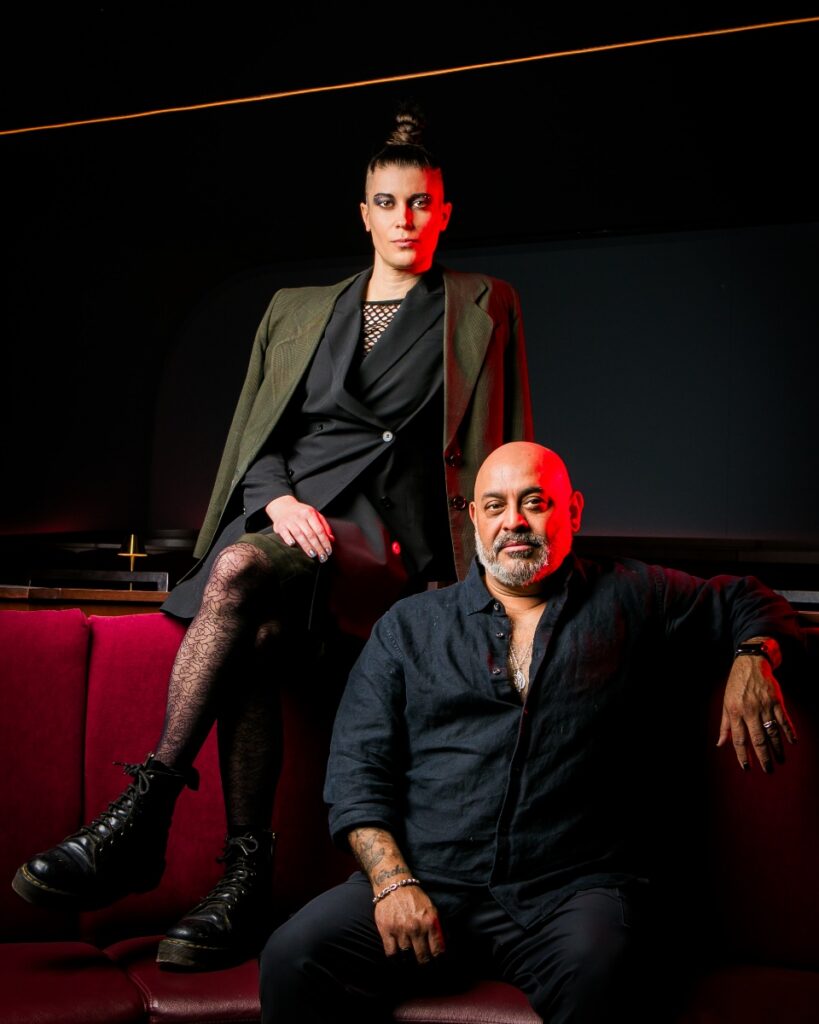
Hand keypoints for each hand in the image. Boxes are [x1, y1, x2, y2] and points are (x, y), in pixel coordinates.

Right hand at [265, 495, 334, 560]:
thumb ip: (324, 526)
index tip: (328, 551)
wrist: (283, 506)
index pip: (319, 530)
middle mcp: (300, 517)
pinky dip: (288, 539)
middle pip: (311, 534)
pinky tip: (292, 545)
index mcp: (310, 513)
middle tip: (323, 557)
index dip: (325, 542)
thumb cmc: (301, 513)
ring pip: (299, 535)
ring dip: (306, 546)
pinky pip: (285, 533)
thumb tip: (332, 539)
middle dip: (318, 547)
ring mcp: (289, 521)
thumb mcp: (314, 515)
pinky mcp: (280, 526)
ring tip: (313, 555)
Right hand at [374, 885, 444, 965]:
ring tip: (410, 963)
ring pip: (407, 958)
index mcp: (429, 922)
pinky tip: (397, 959)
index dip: (438, 961)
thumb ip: (437, 928)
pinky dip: (395, 960)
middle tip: (424, 966)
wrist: (394, 885)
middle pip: (422, 957)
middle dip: (424, 964)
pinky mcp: (386, 931)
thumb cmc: (414, 898)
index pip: (437, 950)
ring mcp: (400, 930)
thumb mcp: (431, 909)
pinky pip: (391, 954)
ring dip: (409, 963)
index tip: (437, 965)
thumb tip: (443, 947)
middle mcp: (416, 928)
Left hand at [717, 655, 796, 771]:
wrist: (751, 664)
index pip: (739, 739)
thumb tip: (720, 744)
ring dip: (777, 748)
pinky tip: (792, 742)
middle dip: (763, 757)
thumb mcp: (726, 703)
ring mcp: (764, 707)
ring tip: (780, 760)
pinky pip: (784, 720)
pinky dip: (789, 732)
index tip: (746, 767)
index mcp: (735, 712)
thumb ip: (725, 725)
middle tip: (768, 770)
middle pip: (758, 739)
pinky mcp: (777, 702)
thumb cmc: (736, 686)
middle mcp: (750, 711)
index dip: (742, 755)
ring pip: (772, 732)